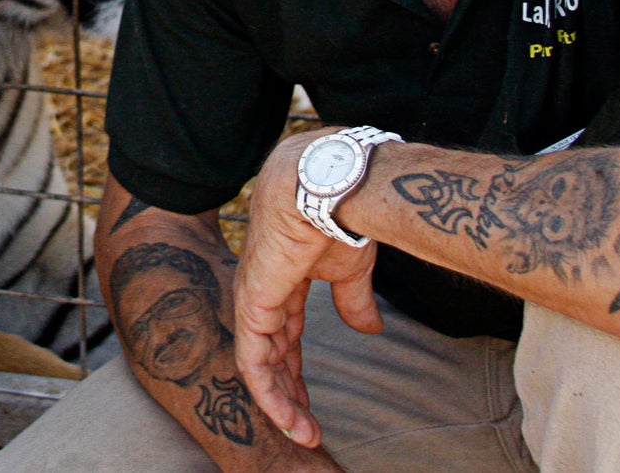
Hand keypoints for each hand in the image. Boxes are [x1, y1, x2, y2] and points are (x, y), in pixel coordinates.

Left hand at [232, 135, 382, 449]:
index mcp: (284, 278)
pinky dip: (269, 393)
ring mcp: (254, 296)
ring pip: (259, 363)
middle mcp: (263, 289)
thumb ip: (352, 300)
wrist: (331, 187)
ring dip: (281, 402)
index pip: (285, 334)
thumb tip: (368, 328)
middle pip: (271, 352)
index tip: (313, 403)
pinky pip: (253, 361)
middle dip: (288, 391)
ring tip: (304, 432)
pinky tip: (289, 417)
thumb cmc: (342, 215)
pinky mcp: (252, 303)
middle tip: (308, 427)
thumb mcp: (349, 269)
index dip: (297, 369)